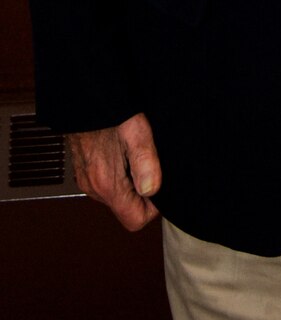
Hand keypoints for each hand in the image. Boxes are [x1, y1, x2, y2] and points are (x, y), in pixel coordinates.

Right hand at [68, 113, 161, 231]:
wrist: (81, 98)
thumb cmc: (109, 112)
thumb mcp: (136, 132)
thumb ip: (145, 162)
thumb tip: (152, 191)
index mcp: (107, 184)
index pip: (135, 220)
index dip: (153, 208)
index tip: (159, 186)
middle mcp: (94, 188)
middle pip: (127, 209)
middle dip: (143, 193)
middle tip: (149, 163)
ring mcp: (87, 182)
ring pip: (118, 198)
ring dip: (131, 184)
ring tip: (135, 155)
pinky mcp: (84, 173)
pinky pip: (107, 185)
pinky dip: (119, 176)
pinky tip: (123, 153)